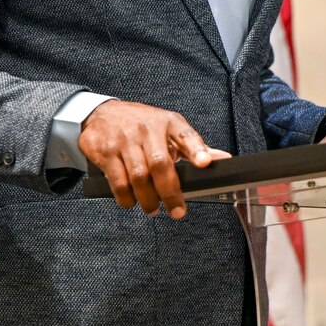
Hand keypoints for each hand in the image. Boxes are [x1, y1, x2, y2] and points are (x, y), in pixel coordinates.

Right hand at [78, 100, 229, 216]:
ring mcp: (125, 140)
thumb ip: (194, 146)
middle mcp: (148, 129)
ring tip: (153, 209)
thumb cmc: (142, 124)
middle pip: (160, 164)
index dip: (197, 150)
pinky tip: (132, 202)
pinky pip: (118, 182)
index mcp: (169, 123)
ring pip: (139, 177)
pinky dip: (127, 198)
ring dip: (148, 199)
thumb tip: (223, 159)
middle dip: (170, 192)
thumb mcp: (169, 128)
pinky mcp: (107, 152)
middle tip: (177, 210)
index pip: (186, 135)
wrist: (102, 114)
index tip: (205, 163)